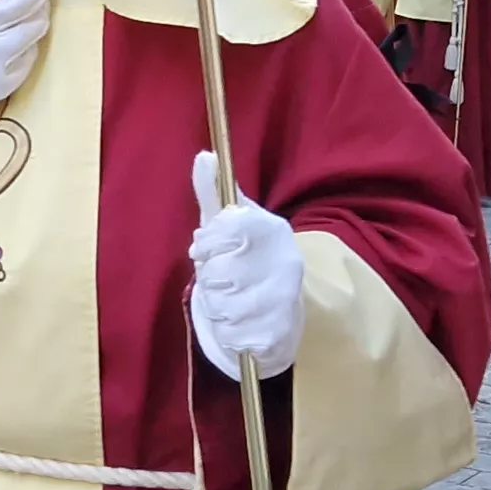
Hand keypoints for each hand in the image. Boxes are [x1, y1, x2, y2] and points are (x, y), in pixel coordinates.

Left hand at [186, 152, 302, 376]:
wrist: (276, 315)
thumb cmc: (244, 261)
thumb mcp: (227, 225)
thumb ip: (213, 193)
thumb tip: (204, 156)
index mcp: (275, 230)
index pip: (227, 228)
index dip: (206, 242)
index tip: (204, 248)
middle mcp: (287, 263)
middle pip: (218, 270)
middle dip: (210, 278)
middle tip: (223, 278)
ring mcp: (284, 300)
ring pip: (218, 303)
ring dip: (215, 305)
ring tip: (231, 300)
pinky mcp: (276, 334)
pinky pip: (228, 332)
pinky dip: (224, 331)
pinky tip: (239, 323)